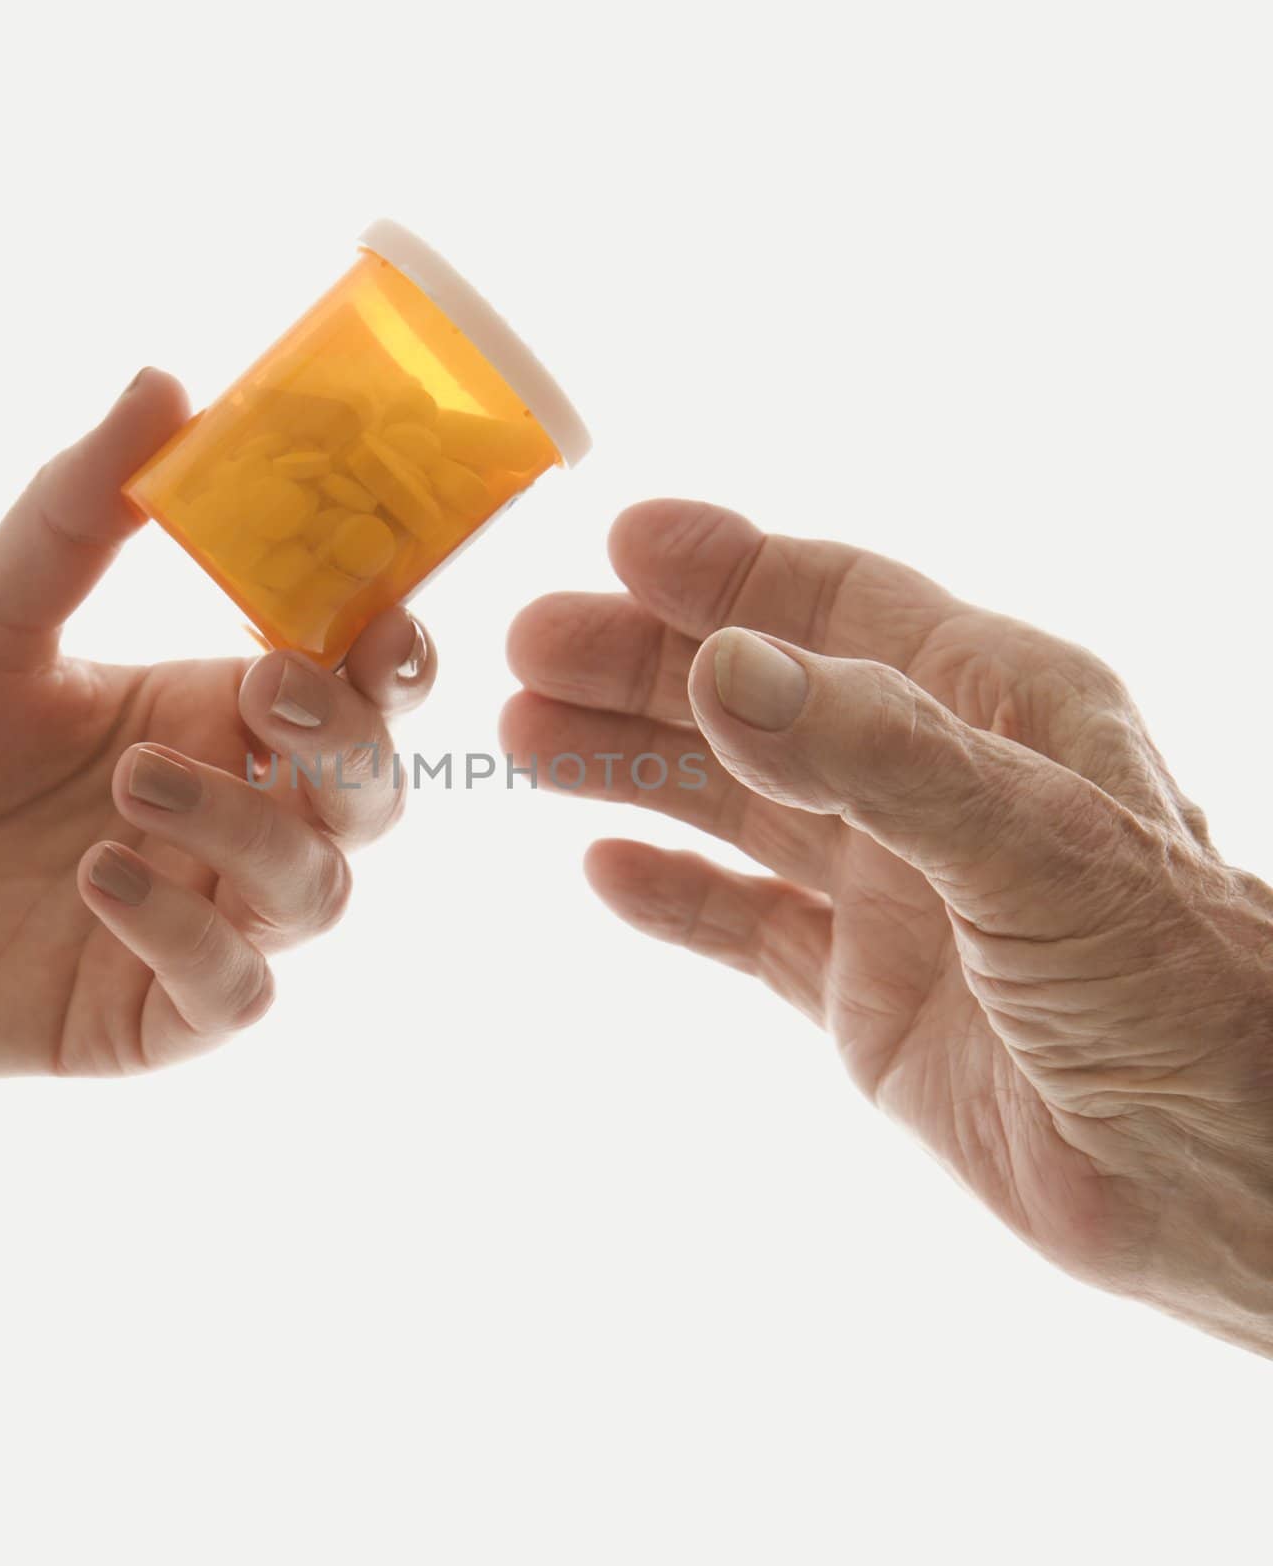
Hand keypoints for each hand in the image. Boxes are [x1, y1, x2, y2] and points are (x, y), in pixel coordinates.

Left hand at [0, 370, 435, 1098]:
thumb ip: (79, 512)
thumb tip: (165, 383)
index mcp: (208, 714)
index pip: (355, 691)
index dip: (394, 661)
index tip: (379, 619)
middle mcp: (225, 815)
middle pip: (372, 795)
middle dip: (349, 745)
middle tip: (268, 689)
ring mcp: (198, 917)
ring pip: (320, 892)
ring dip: (254, 830)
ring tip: (130, 781)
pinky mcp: (147, 1014)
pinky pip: (235, 993)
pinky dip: (194, 939)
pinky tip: (97, 882)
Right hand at [504, 498, 1272, 1355]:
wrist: (1224, 1183)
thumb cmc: (1175, 988)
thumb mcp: (1031, 842)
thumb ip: (872, 753)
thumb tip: (717, 669)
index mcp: (991, 707)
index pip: (839, 606)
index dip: (731, 569)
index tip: (624, 543)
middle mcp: (932, 784)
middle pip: (758, 698)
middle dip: (640, 667)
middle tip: (528, 646)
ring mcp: (894, 891)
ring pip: (736, 803)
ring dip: (632, 766)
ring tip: (524, 737)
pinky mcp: (865, 994)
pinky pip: (748, 927)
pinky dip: (676, 897)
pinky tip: (605, 871)